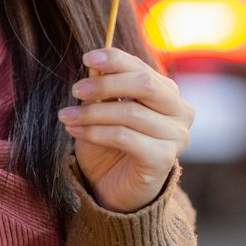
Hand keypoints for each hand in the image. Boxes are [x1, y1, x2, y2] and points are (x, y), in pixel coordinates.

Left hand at [61, 48, 193, 212]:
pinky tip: (76, 131)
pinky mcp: (164, 159)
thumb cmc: (110, 145)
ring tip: (66, 116)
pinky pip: (125, 137)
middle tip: (75, 89)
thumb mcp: (103, 110)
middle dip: (106, 84)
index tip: (86, 58)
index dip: (115, 59)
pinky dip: (96, 132)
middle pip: (144, 85)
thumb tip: (93, 65)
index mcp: (168, 93)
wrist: (114, 188)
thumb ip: (104, 88)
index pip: (143, 68)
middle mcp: (180, 112)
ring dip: (92, 113)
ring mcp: (176, 136)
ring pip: (130, 112)